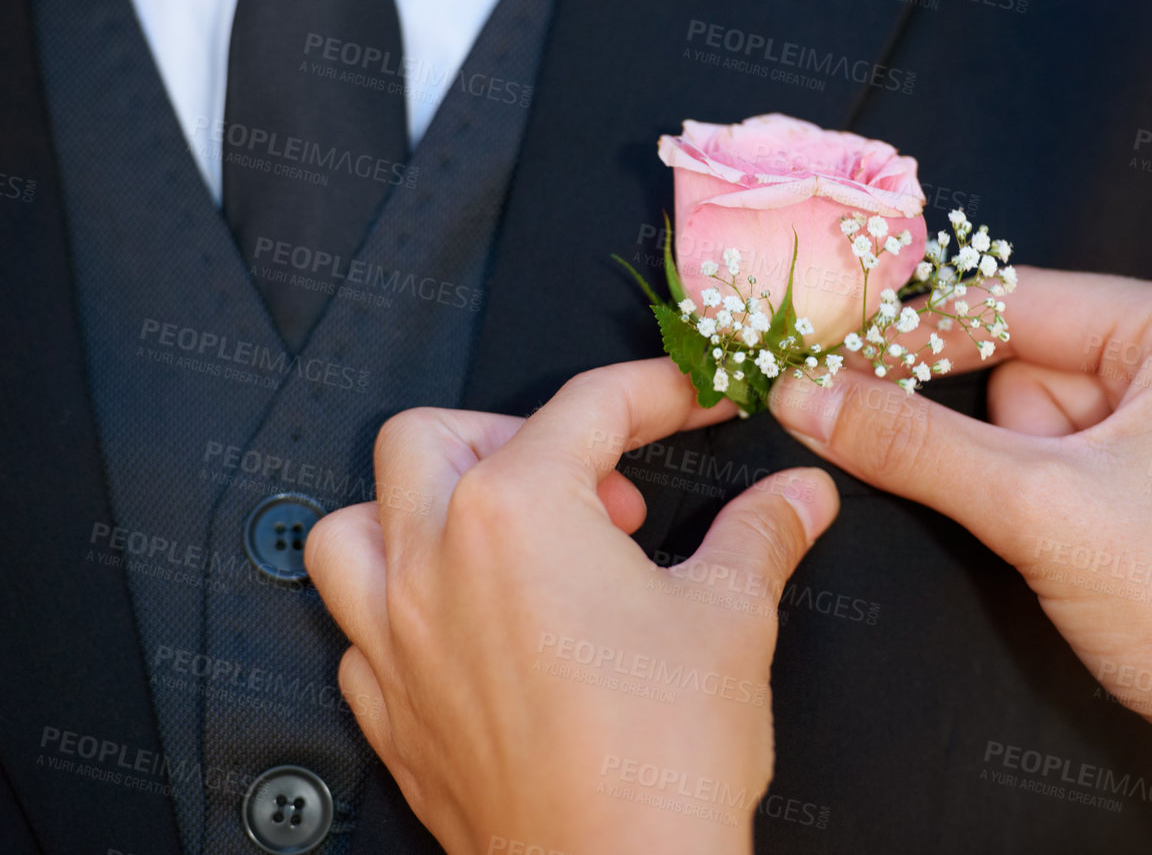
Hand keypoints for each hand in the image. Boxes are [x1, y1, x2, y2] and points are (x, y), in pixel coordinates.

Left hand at [307, 359, 838, 854]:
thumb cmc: (659, 758)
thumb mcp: (732, 616)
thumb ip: (761, 533)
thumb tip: (796, 496)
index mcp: (517, 511)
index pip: (587, 406)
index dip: (656, 392)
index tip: (694, 401)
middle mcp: (435, 561)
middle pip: (431, 436)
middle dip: (512, 432)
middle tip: (590, 478)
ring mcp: (397, 638)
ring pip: (355, 527)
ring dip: (416, 510)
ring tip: (496, 532)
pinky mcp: (390, 709)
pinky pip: (359, 628)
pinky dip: (404, 607)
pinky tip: (469, 626)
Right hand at [770, 269, 1151, 853]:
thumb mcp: (1037, 512)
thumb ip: (911, 443)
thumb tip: (807, 392)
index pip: (1016, 299)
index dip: (915, 342)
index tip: (827, 370)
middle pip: (1027, 365)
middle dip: (1007, 449)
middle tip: (1040, 512)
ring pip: (1042, 425)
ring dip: (1028, 488)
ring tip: (1083, 550)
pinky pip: (1073, 465)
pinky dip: (1051, 508)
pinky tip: (1094, 559)